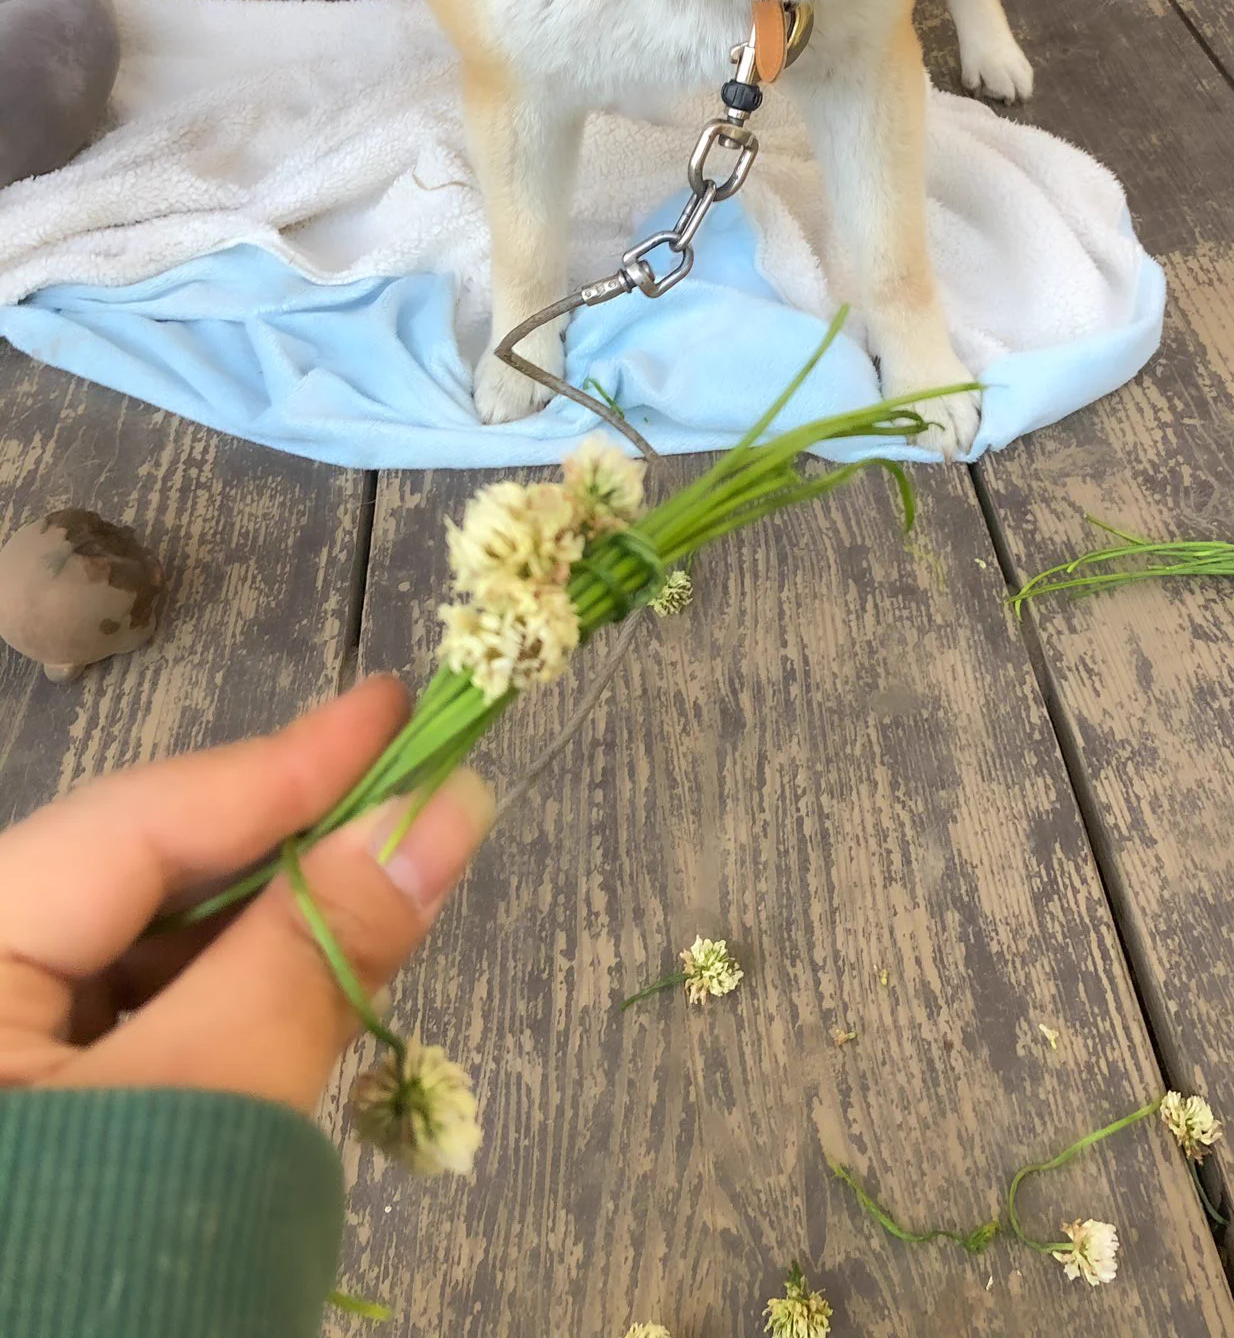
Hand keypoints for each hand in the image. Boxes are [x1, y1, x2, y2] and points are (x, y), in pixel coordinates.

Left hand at [0, 676, 492, 1112]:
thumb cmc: (95, 1275)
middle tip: (403, 808)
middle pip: (124, 882)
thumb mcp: (211, 1100)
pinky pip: (105, 1026)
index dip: (281, 767)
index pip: (133, 822)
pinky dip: (201, 1008)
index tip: (397, 708)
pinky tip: (277, 1005)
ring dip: (244, 939)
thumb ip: (313, 949)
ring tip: (363, 909)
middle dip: (271, 854)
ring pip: (121, 957)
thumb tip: (440, 808)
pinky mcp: (15, 1116)